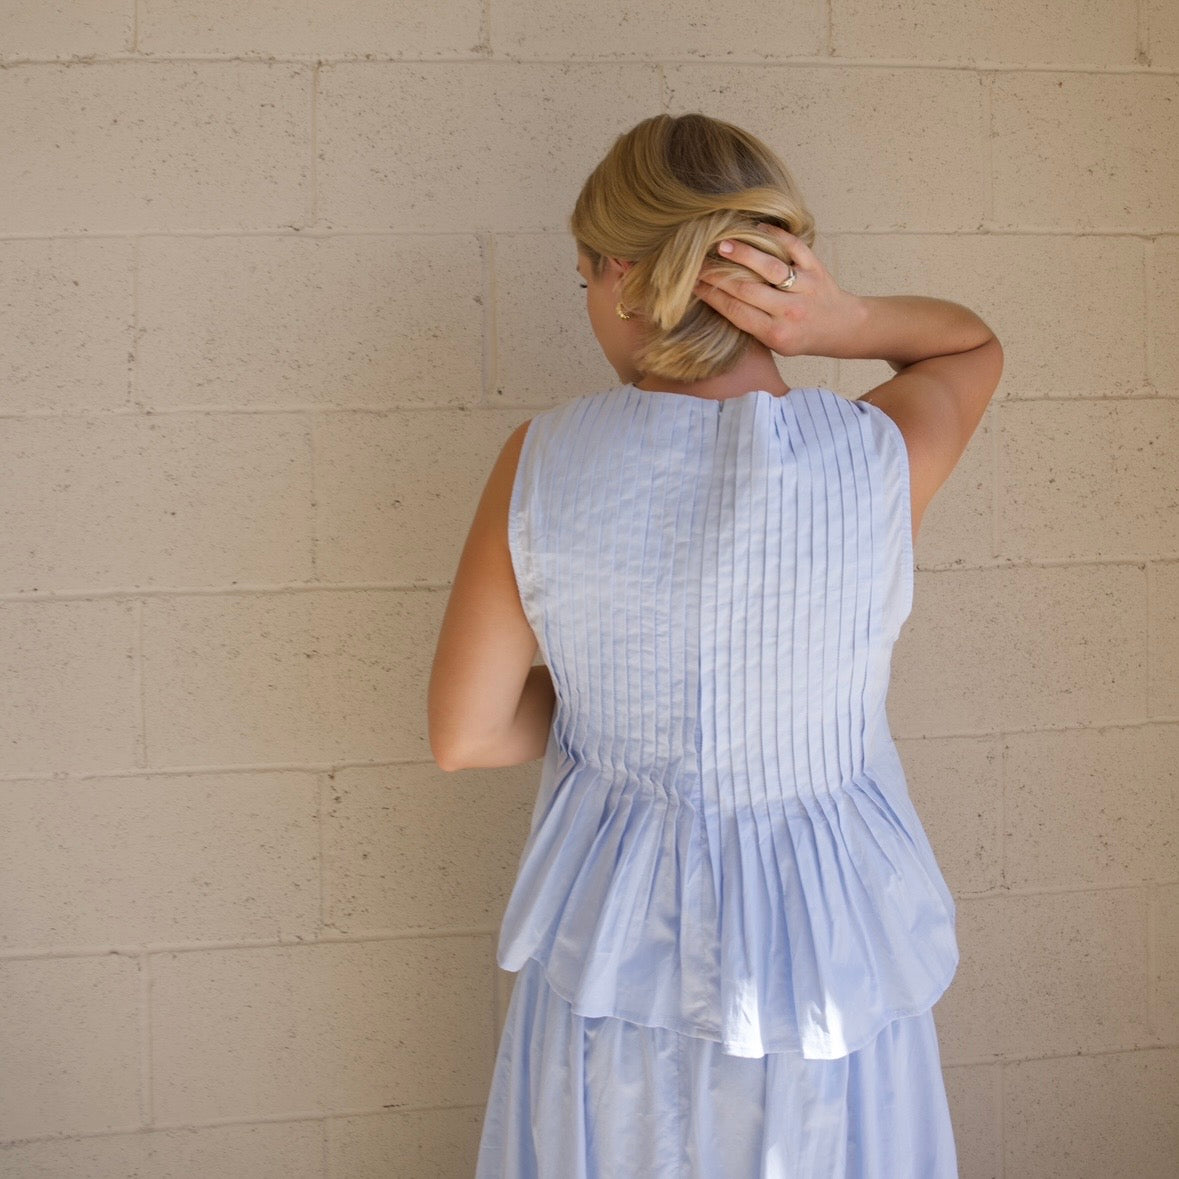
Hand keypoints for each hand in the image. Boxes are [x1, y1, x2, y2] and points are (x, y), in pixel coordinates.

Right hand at [693, 224, 863, 359]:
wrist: (841, 327)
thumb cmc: (801, 336)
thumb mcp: (774, 342)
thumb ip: (750, 322)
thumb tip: (716, 295)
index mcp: (776, 333)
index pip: (735, 311)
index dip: (712, 296)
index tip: (693, 284)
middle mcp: (790, 311)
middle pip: (746, 289)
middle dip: (719, 275)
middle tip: (699, 263)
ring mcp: (805, 288)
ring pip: (769, 267)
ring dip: (743, 254)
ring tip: (722, 244)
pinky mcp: (817, 269)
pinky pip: (794, 248)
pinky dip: (775, 236)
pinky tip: (756, 228)